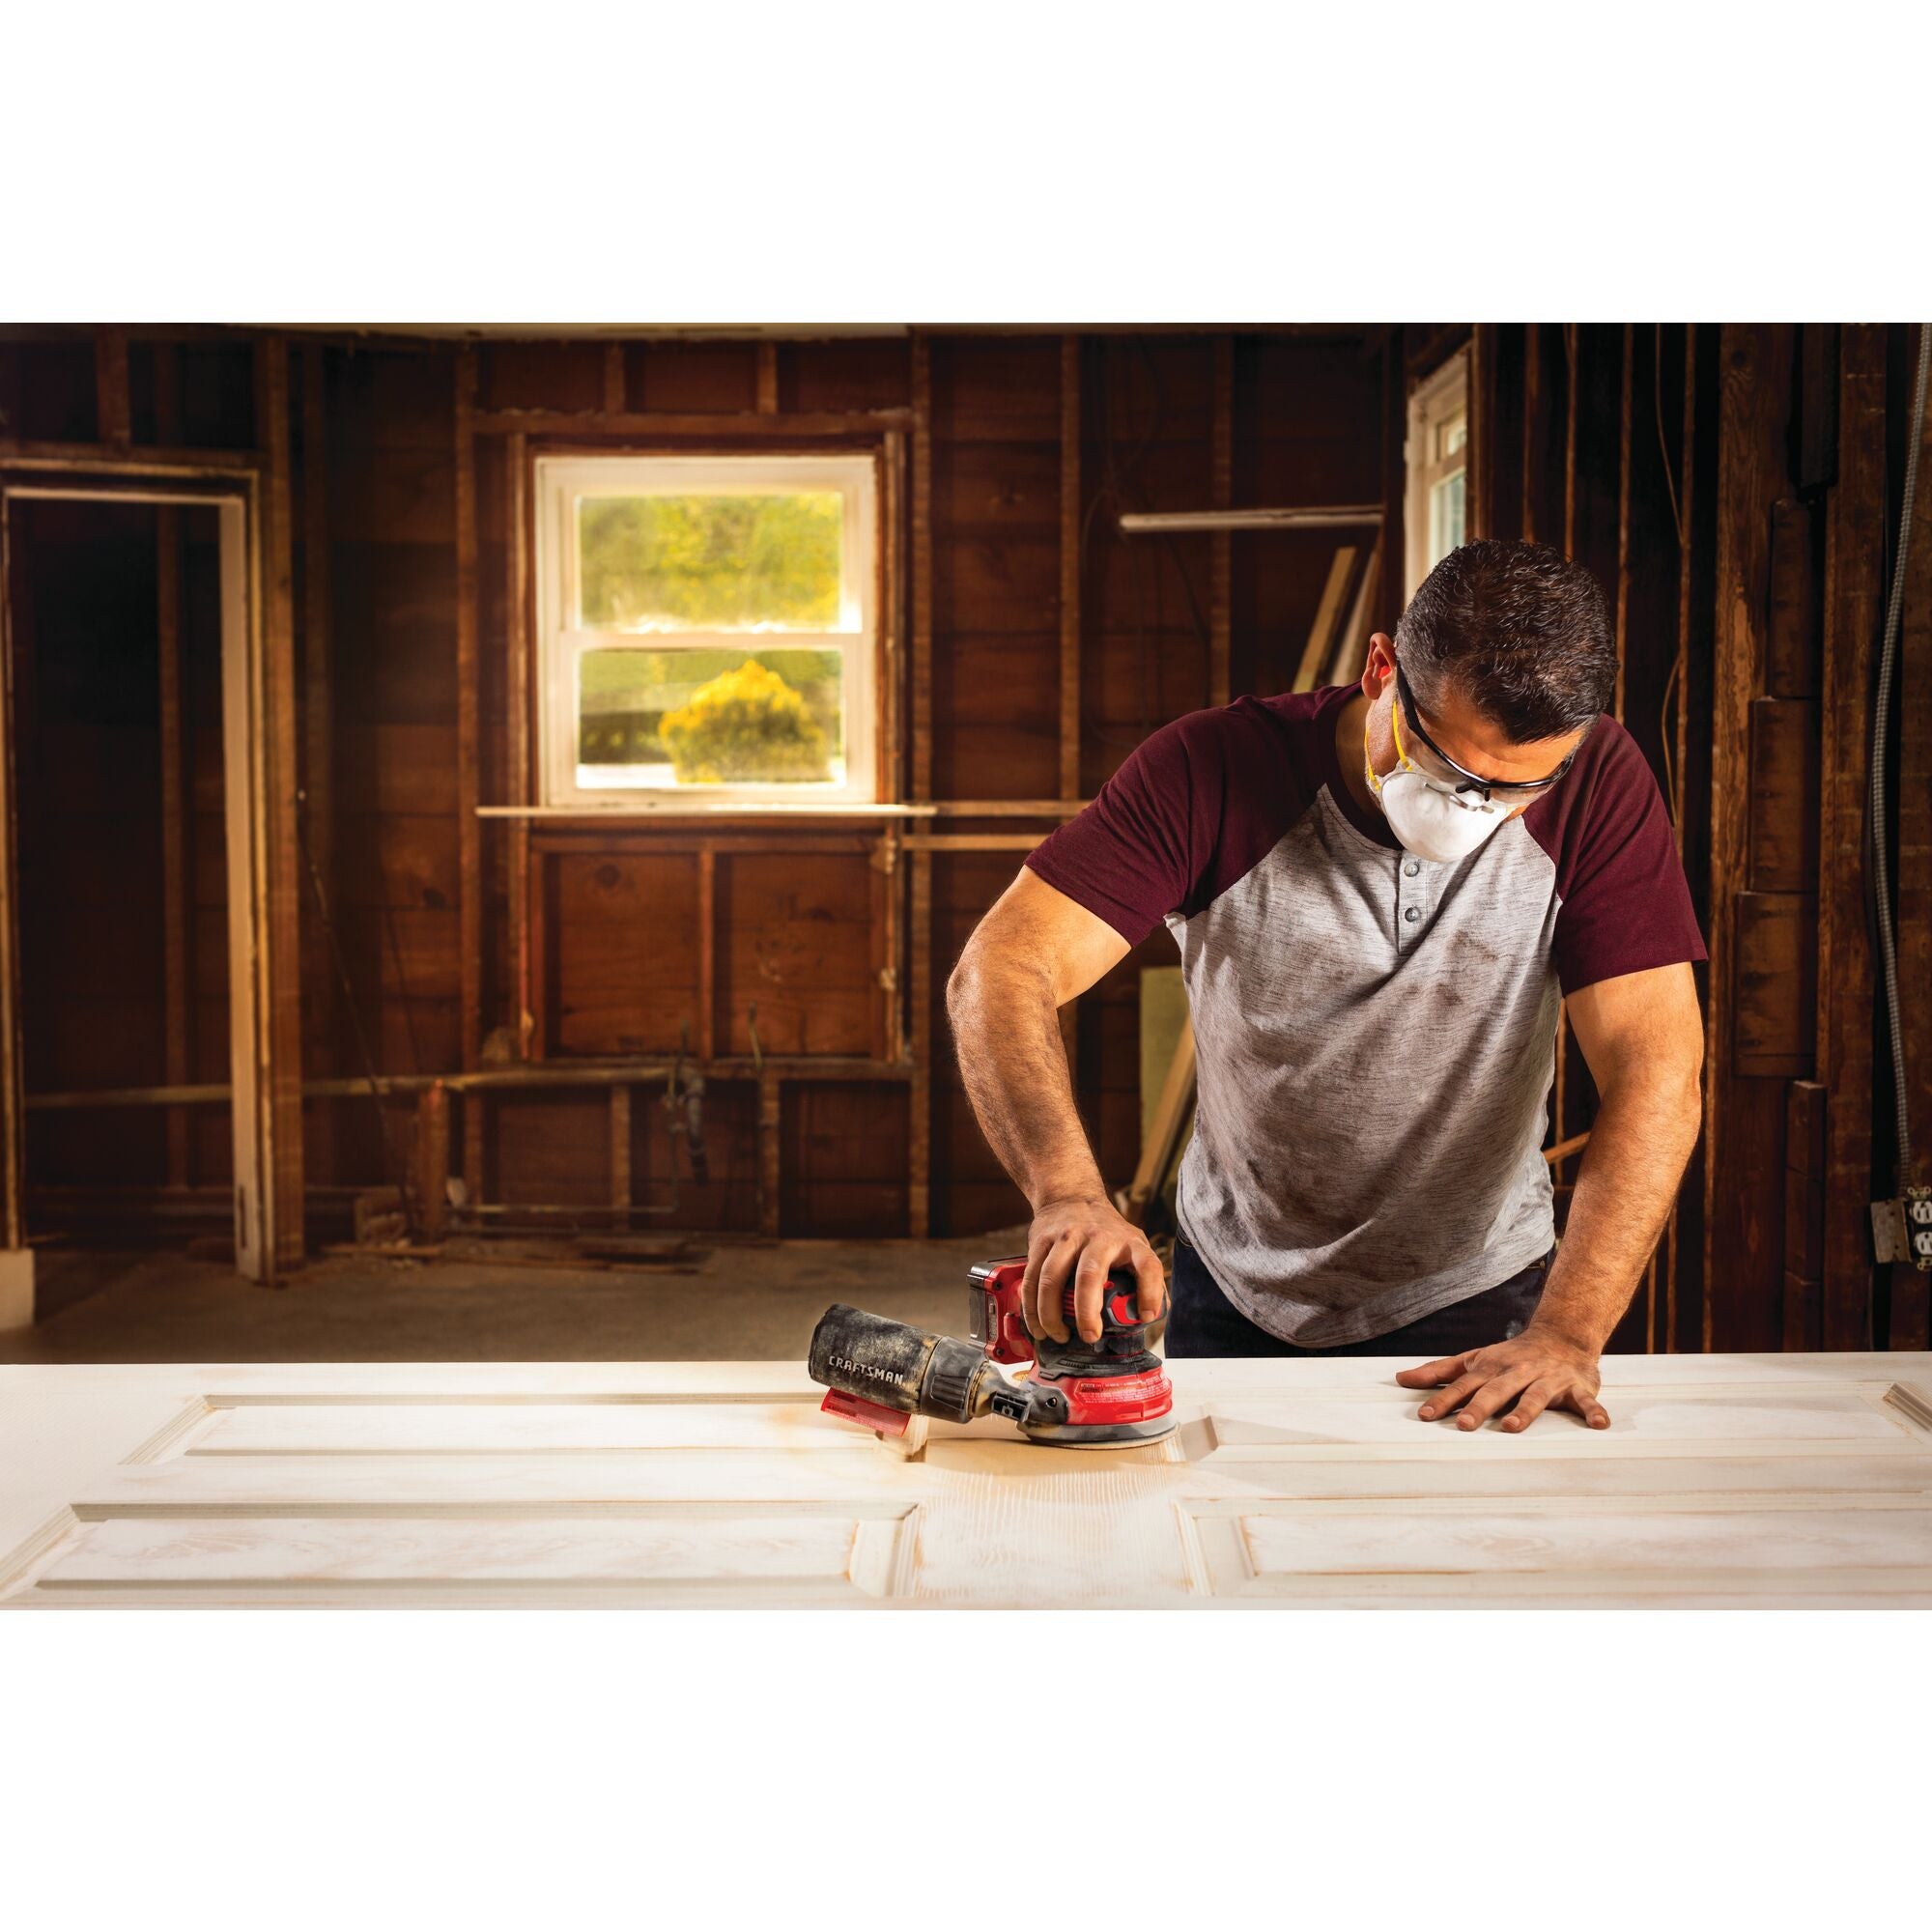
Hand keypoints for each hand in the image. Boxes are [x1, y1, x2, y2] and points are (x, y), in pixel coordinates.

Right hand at [1022, 1196, 1166, 1342]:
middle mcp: (1098, 1237)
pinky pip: (1032, 1278)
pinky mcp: (1041, 1241)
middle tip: (1089, 1336)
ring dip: (1052, 1314)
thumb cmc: (1106, 1231)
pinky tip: (1038, 1325)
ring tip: (1058, 1335)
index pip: (1147, 1265)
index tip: (1146, 1317)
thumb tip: (1151, 1316)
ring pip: (1052, 1278)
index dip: (1150, 1293)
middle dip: (1087, 1311)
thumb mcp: (1134, 1245)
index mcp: (1128, 1242)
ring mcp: (1067, 1237)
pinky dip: (1031, 1307)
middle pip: (1090, 1275)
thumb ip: (1143, 1278)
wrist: (1070, 1196)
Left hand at [1394, 1325, 1611, 1432]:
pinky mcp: (1577, 1387)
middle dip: (1479, 1407)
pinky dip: (1594, 1411)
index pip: (1464, 1385)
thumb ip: (1440, 1372)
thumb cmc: (1511, 1356)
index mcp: (1491, 1367)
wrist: (1563, 1335)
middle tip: (1464, 1426)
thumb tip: (1400, 1379)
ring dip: (1525, 1411)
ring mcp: (1548, 1379)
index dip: (1444, 1400)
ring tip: (1511, 1428)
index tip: (1425, 1416)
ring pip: (1536, 1396)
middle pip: (1496, 1391)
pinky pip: (1587, 1402)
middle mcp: (1518, 1372)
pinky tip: (1599, 1425)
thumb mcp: (1474, 1359)